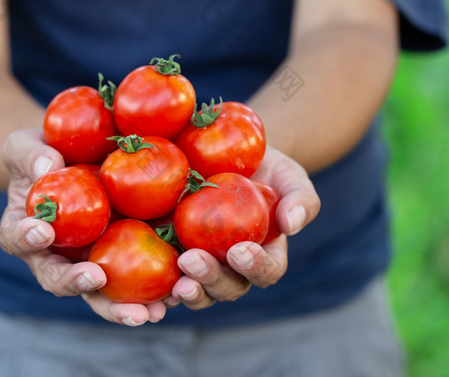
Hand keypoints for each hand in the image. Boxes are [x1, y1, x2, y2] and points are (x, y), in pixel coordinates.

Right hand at [0, 129, 166, 325]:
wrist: (72, 159)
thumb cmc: (42, 153)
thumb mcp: (27, 145)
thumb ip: (31, 155)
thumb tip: (48, 166)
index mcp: (24, 230)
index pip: (18, 239)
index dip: (27, 238)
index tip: (42, 231)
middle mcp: (53, 256)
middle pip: (59, 279)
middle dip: (77, 284)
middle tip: (95, 278)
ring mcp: (88, 261)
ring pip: (100, 293)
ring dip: (120, 307)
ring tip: (146, 313)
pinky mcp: (120, 260)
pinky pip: (135, 282)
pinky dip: (154, 293)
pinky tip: (177, 294)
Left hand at [171, 145, 319, 308]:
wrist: (228, 156)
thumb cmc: (266, 169)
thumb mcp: (290, 176)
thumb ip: (301, 199)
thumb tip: (293, 224)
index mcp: (263, 256)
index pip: (265, 271)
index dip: (255, 268)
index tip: (240, 250)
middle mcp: (231, 269)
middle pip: (227, 288)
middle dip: (211, 280)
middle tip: (193, 260)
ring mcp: (201, 265)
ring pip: (196, 291)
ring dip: (186, 291)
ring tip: (173, 282)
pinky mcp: (171, 254)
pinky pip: (164, 277)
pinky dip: (157, 286)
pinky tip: (147, 281)